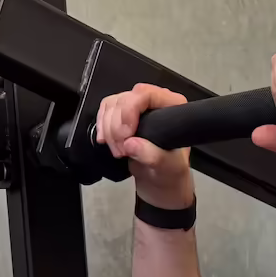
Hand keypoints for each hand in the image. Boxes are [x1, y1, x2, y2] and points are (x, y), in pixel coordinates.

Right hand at [97, 82, 194, 204]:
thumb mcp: (169, 168)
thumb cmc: (170, 173)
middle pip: (125, 99)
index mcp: (173, 108)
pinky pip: (105, 111)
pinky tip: (106, 140)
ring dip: (109, 129)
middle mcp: (155, 103)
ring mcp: (138, 108)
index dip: (130, 111)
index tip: (126, 135)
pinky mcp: (123, 115)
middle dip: (117, 126)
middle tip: (122, 150)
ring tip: (119, 151)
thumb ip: (154, 156)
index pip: (147, 94)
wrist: (159, 182)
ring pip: (112, 104)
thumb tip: (132, 144)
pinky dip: (102, 126)